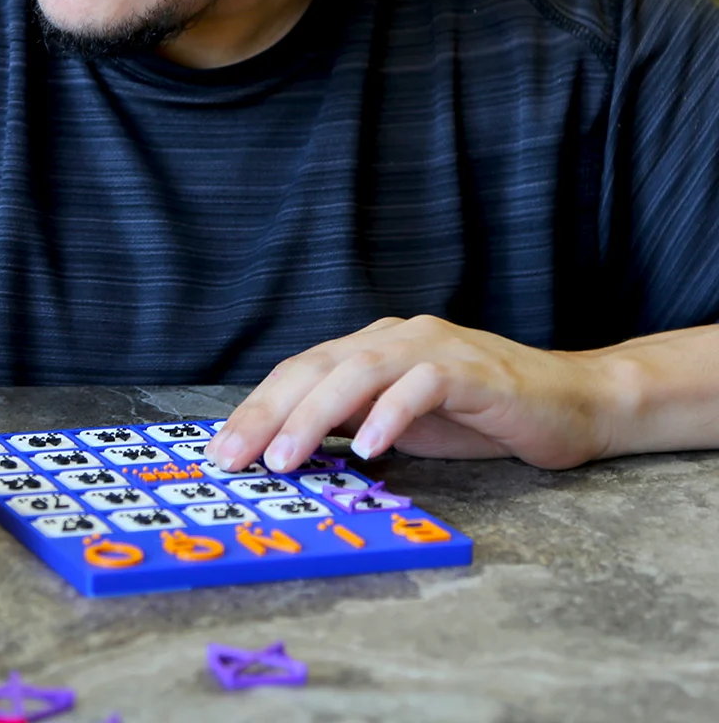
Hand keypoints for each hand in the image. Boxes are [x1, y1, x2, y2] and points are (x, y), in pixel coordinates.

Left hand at [205, 315, 617, 473]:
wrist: (572, 402)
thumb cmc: (479, 416)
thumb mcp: (400, 423)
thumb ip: (351, 423)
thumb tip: (287, 451)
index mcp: (370, 348)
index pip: (300, 372)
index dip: (257, 408)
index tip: (223, 450)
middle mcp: (394, 339)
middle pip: (316, 367)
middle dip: (267, 412)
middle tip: (233, 456)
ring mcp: (433, 348)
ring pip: (358, 371)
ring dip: (315, 415)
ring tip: (284, 457)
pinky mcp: (472, 370)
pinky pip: (422, 385)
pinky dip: (391, 414)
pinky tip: (370, 447)